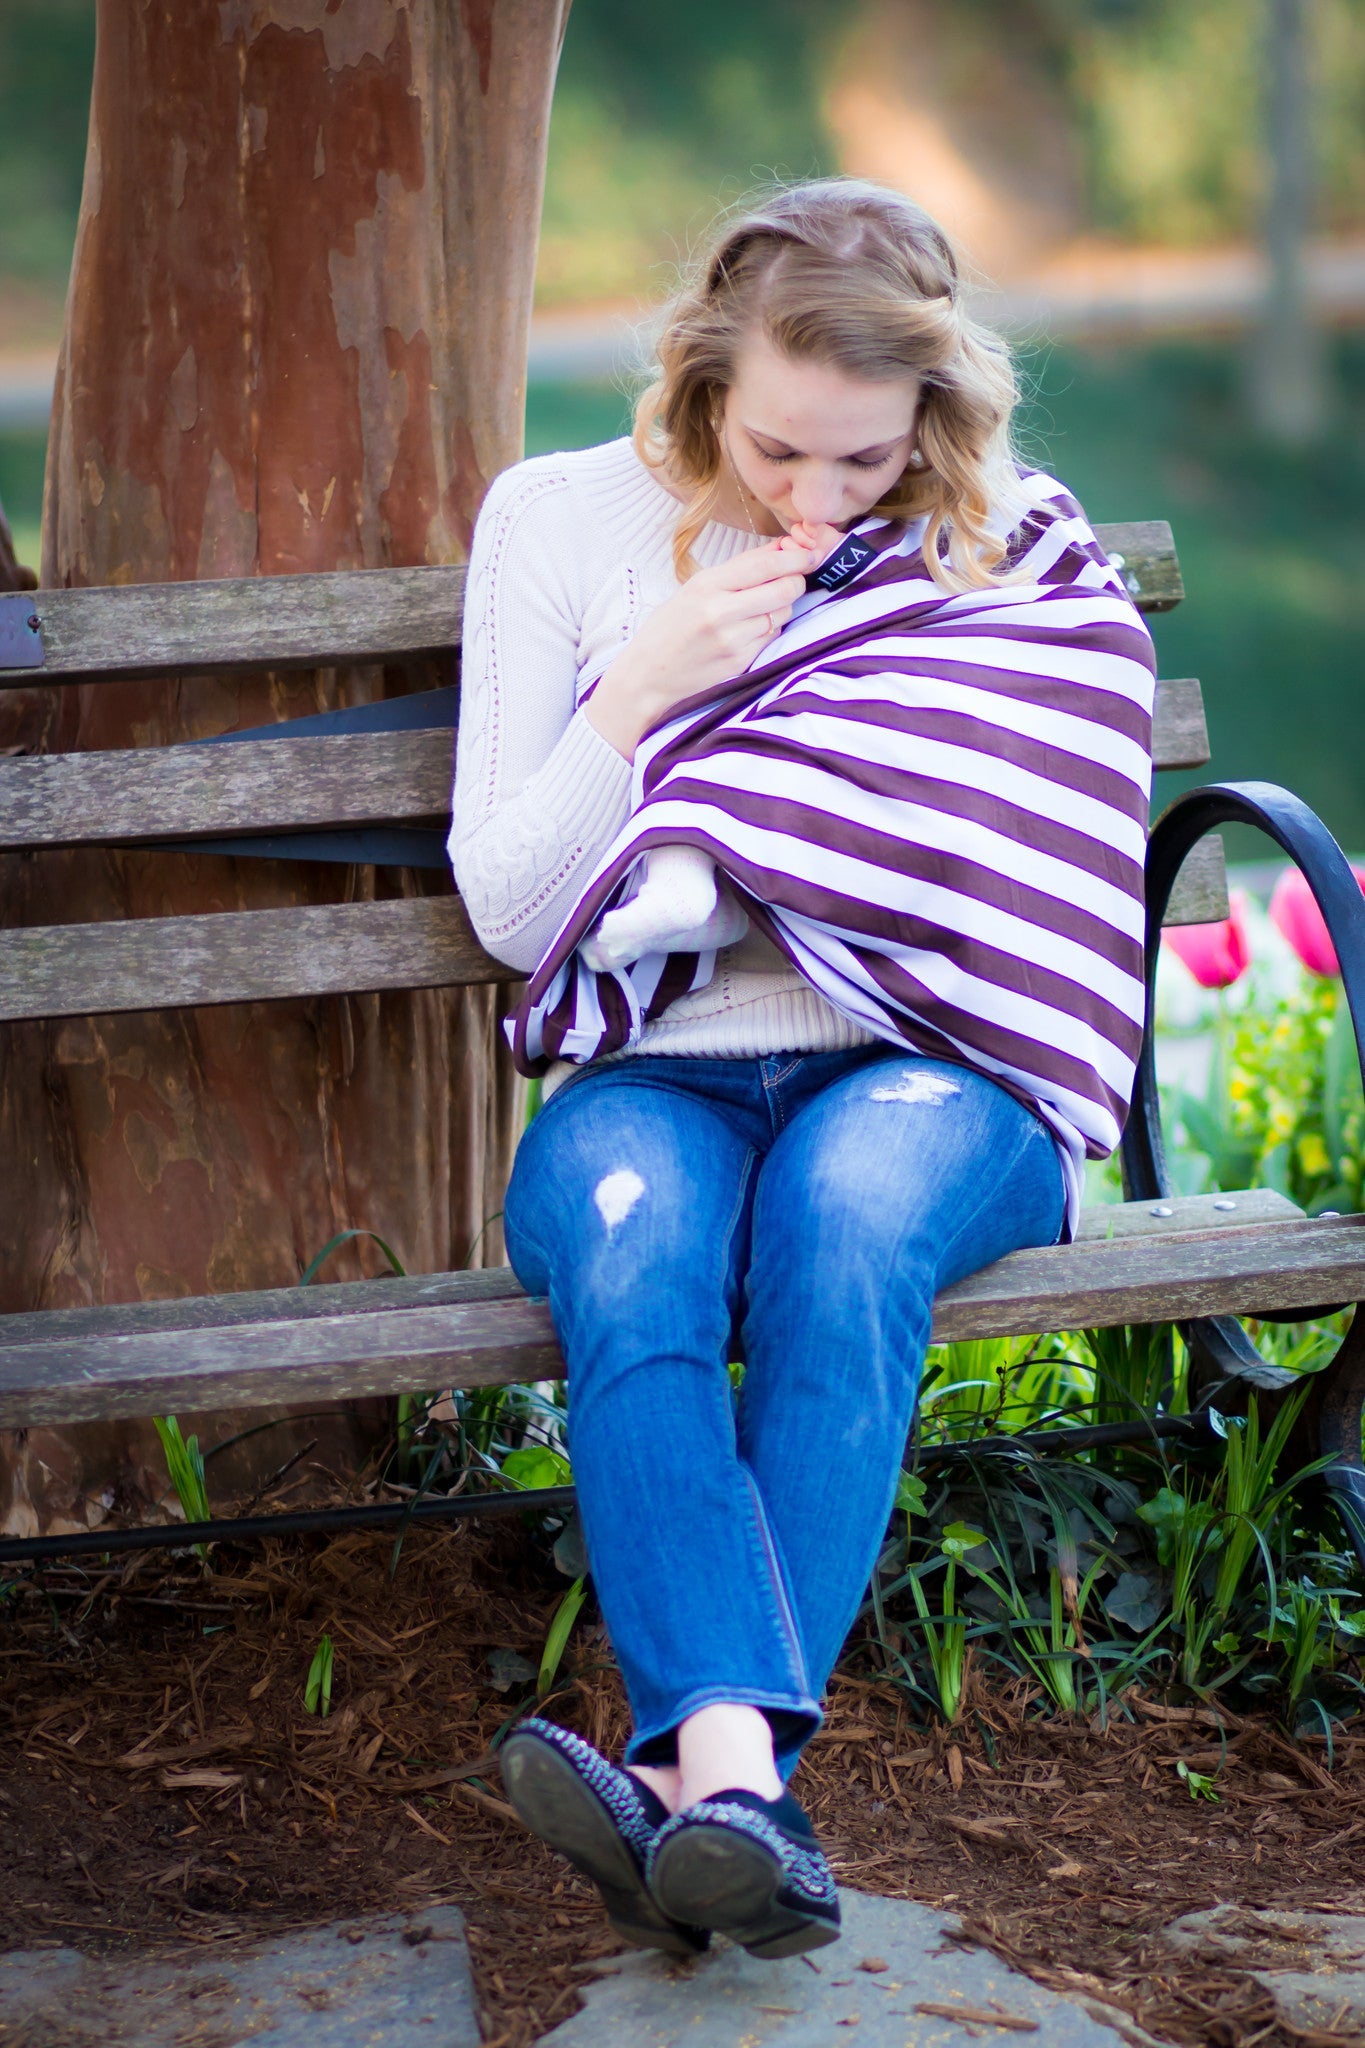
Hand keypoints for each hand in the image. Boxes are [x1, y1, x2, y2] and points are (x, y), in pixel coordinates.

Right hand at [585, 530, 834, 760]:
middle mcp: (720, 611)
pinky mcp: (740, 662)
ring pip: (782, 613)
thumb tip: (782, 547)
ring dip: (782, 607)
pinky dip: (770, 630)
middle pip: (784, 588)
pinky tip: (750, 631)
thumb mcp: (695, 589)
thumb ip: (739, 569)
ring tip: (762, 608)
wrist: (647, 676)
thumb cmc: (670, 629)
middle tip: (795, 579)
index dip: (795, 556)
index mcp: (707, 585)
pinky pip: (772, 637)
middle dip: (797, 581)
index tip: (809, 553)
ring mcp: (732, 640)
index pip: (766, 563)